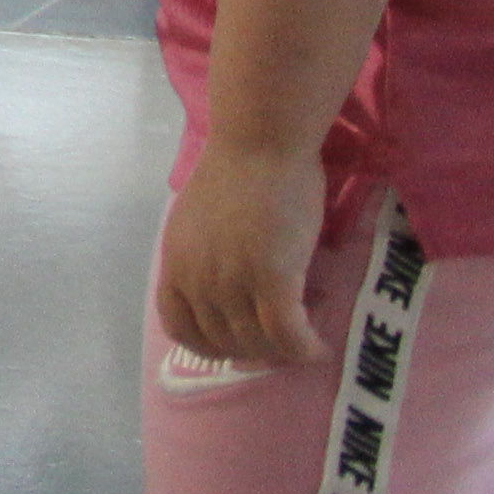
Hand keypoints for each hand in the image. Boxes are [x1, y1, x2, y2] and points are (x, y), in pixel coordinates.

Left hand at [155, 141, 330, 368]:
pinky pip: (288, 335)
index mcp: (175, 261)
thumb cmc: (238, 171)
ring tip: (305, 339)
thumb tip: (229, 288)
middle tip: (285, 339)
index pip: (178, 326)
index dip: (209, 346)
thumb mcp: (200, 220)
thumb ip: (206, 256)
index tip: (237, 345)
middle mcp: (197, 277)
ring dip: (283, 351)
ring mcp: (232, 279)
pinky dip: (304, 349)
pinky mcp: (271, 277)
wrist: (260, 142)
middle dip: (256, 349)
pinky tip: (318, 348)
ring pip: (257, 343)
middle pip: (223, 341)